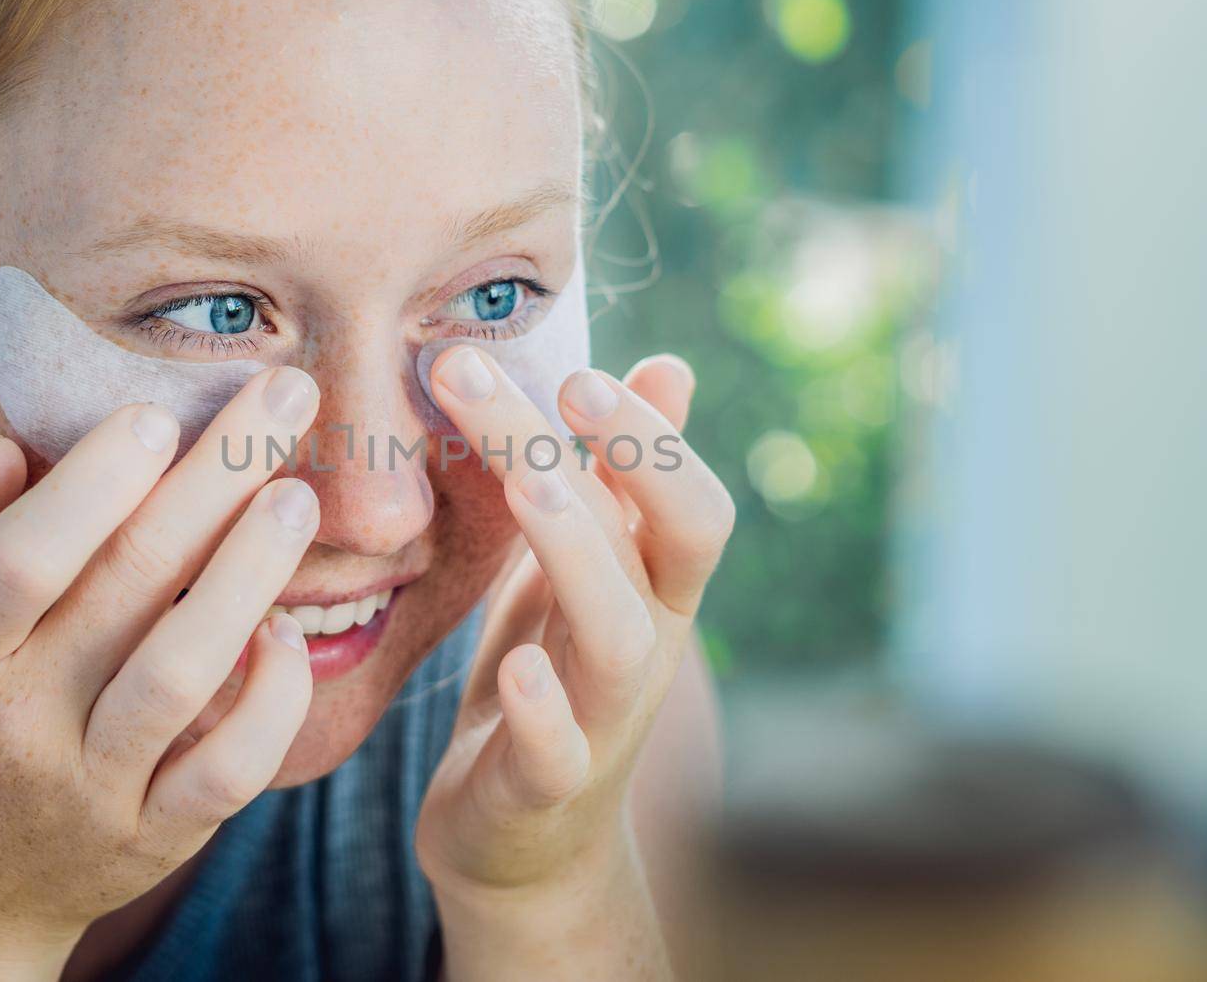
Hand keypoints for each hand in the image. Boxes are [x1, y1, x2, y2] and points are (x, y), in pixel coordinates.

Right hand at [0, 368, 322, 979]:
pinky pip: (227, 771)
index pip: (23, 557)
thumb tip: (2, 452)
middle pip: (123, 588)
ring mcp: (90, 787)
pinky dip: (270, 701)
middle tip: (281, 397)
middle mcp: (16, 725)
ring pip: (180, 673)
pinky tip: (287, 630)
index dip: (95, 481)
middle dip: (211, 479)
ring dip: (249, 572)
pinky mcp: (155, 835)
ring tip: (296, 495)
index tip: (157, 412)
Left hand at [415, 349, 732, 901]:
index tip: (576, 370)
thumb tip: (669, 365)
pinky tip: (515, 665)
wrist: (519, 841)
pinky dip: (544, 711)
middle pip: (659, 543)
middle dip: (610, 455)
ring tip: (530, 478)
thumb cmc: (552, 680)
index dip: (650, 438)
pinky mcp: (543, 788)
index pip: (692, 503)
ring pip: (620, 637)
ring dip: (579, 551)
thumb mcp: (585, 571)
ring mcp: (601, 720)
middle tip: (525, 380)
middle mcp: (645, 647)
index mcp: (652, 590)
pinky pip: (560, 753)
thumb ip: (622, 479)